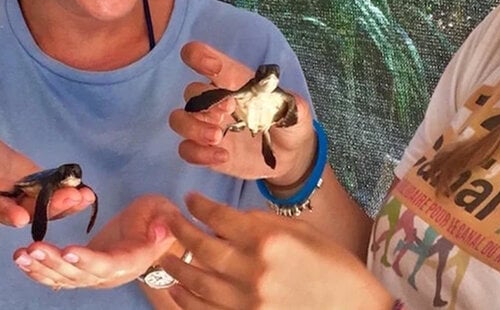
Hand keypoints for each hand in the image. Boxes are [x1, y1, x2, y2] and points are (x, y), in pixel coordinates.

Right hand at [0, 134, 95, 228]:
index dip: (7, 213)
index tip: (21, 218)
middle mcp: (8, 205)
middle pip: (29, 211)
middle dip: (50, 207)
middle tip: (70, 198)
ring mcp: (26, 202)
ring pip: (47, 209)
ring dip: (67, 204)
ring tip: (86, 196)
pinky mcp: (41, 195)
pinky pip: (57, 200)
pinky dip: (73, 199)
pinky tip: (88, 194)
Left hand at [11, 194, 178, 289]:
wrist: (151, 232)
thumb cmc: (157, 218)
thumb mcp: (164, 212)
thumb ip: (163, 221)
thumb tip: (159, 230)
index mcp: (131, 260)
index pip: (108, 265)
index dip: (88, 261)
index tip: (69, 250)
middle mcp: (110, 275)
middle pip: (79, 275)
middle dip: (54, 263)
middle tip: (33, 249)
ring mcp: (94, 276)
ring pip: (65, 278)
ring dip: (41, 268)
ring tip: (20, 255)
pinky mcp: (82, 271)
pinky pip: (58, 276)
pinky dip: (38, 270)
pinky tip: (22, 260)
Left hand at [161, 193, 391, 309]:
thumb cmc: (335, 268)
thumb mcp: (304, 233)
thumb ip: (265, 223)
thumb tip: (231, 218)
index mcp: (270, 240)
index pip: (221, 217)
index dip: (201, 206)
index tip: (190, 199)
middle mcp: (254, 270)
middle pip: (203, 247)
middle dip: (181, 231)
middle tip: (169, 221)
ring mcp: (248, 302)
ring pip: (197, 281)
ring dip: (176, 266)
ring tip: (164, 256)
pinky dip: (187, 300)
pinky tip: (177, 289)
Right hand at [169, 42, 316, 184]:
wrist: (291, 157)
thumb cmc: (288, 122)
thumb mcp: (295, 110)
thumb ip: (285, 102)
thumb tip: (274, 98)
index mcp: (236, 83)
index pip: (212, 63)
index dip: (201, 56)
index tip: (204, 61)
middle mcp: (216, 102)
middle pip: (191, 92)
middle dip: (203, 100)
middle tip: (227, 111)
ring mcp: (208, 127)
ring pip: (179, 119)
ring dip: (192, 127)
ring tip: (217, 136)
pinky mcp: (206, 151)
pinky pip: (186, 149)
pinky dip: (198, 153)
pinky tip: (223, 156)